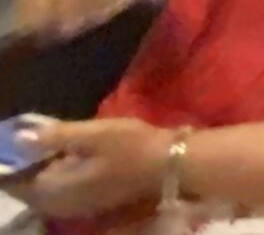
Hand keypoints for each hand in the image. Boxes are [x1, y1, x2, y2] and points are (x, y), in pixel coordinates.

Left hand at [5, 117, 170, 217]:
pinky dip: (56, 178)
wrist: (171, 164)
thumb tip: (20, 136)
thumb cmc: (132, 146)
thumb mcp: (94, 134)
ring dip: (41, 173)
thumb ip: (56, 136)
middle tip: (28, 141)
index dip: (13, 163)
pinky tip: (66, 160)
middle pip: (30, 189)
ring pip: (45, 192)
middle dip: (26, 167)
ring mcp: (78, 206)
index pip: (19, 182)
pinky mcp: (92, 202)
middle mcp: (62, 204)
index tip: (14, 141)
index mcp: (57, 189)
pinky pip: (60, 193)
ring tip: (44, 148)